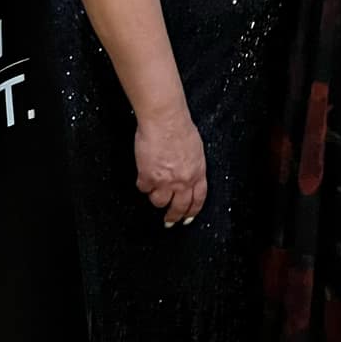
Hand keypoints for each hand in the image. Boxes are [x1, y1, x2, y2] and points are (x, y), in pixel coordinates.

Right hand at [134, 107, 206, 225]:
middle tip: (169, 221)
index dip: (192, 212)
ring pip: (159, 201)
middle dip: (173, 217)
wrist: (165, 120)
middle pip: (179, 208)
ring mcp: (165, 182)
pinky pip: (143, 188)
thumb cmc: (179, 127)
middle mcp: (183, 181)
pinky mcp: (148, 178)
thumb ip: (192, 166)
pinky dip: (142, 183)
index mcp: (197, 173)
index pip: (198, 200)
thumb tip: (187, 174)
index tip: (187, 218)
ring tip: (153, 188)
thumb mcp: (195, 149)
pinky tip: (143, 175)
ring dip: (155, 197)